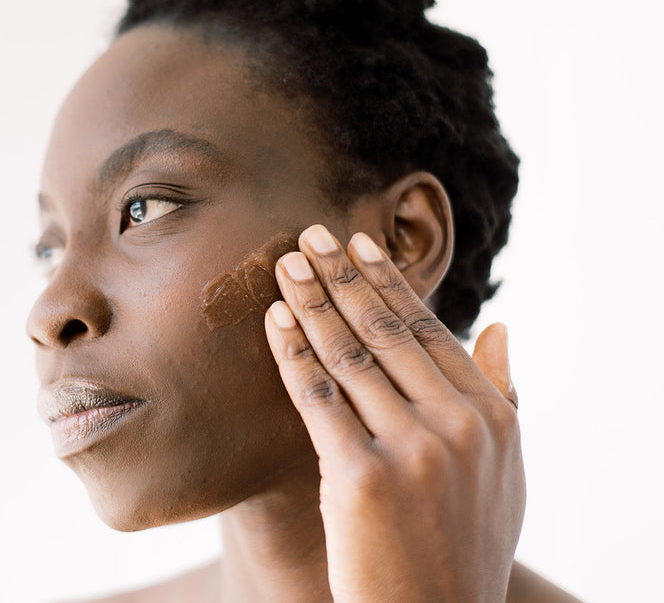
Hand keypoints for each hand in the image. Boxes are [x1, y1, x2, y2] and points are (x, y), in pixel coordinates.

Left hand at [263, 224, 524, 602]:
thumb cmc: (465, 545)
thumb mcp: (507, 472)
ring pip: (351, 358)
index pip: (430, 331)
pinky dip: (294, 356)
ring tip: (284, 267)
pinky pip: (319, 401)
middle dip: (343, 278)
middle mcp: (458, 427)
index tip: (359, 245)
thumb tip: (501, 327)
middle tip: (309, 236)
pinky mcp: (364, 480)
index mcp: (491, 417)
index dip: (388, 284)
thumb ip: (504, 396)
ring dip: (313, 304)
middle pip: (387, 333)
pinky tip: (275, 323)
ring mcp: (413, 452)